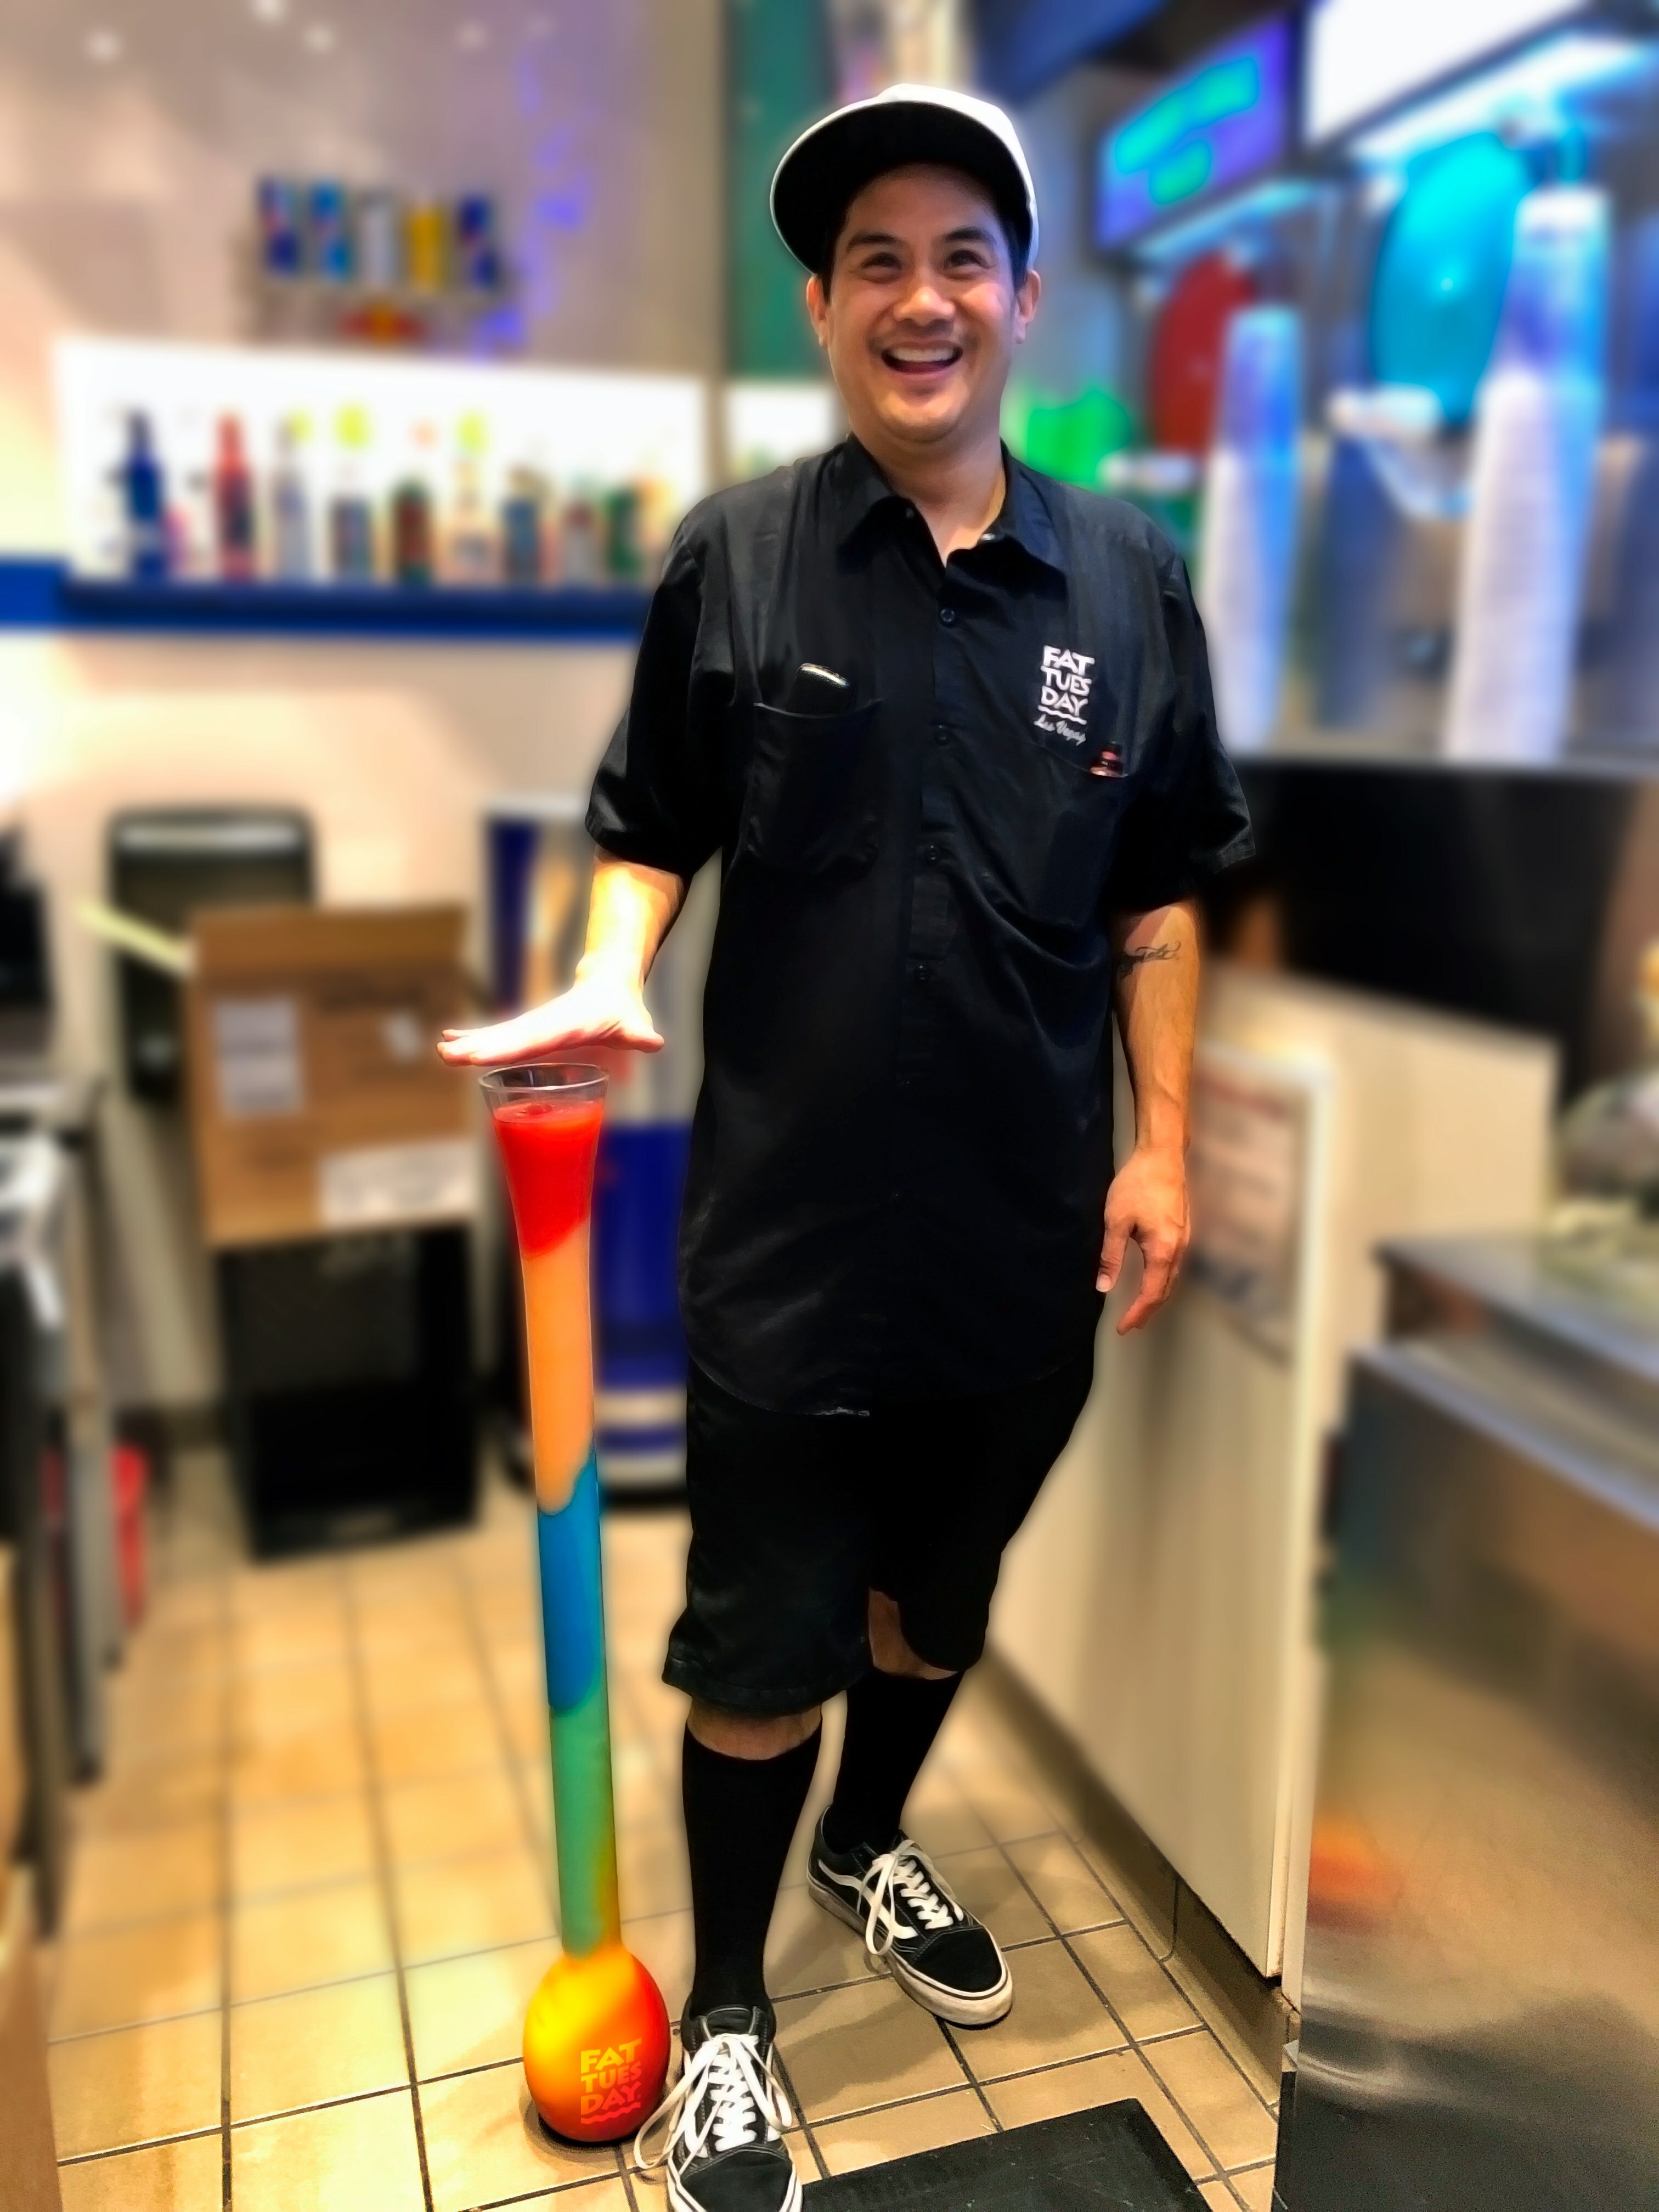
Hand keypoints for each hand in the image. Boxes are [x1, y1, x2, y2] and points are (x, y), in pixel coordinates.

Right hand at [437, 968, 662, 1068]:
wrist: (610, 981)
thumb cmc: (622, 1008)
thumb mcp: (634, 1022)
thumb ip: (642, 1033)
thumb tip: (654, 1042)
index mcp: (566, 1025)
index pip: (533, 1038)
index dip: (507, 1047)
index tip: (480, 1054)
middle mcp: (545, 1025)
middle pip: (508, 1038)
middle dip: (478, 1047)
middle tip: (448, 1055)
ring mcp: (535, 1026)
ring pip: (499, 1037)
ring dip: (471, 1044)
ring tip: (443, 1052)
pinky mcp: (531, 1029)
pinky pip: (500, 1035)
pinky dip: (476, 1037)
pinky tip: (451, 1043)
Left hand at [1098, 1144, 1189, 1334]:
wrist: (1162, 1156)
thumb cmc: (1137, 1185)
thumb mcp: (1116, 1221)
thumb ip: (1110, 1257)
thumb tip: (1103, 1287)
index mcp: (1162, 1251)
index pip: (1151, 1294)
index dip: (1136, 1314)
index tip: (1123, 1328)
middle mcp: (1178, 1250)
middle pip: (1165, 1291)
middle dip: (1147, 1311)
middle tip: (1130, 1325)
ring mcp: (1184, 1240)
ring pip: (1172, 1279)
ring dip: (1156, 1297)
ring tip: (1139, 1310)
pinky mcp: (1182, 1230)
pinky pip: (1174, 1266)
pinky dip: (1163, 1281)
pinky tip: (1153, 1280)